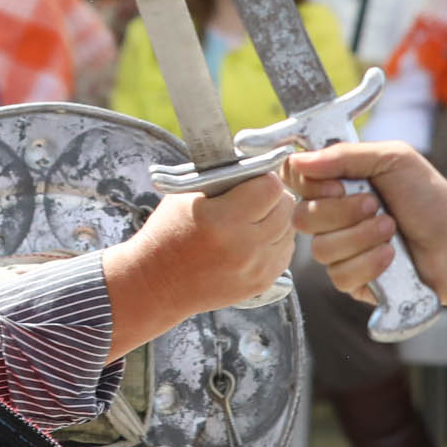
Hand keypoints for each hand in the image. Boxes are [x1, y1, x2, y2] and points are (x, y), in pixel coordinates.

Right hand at [103, 172, 295, 353]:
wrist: (156, 284)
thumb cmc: (168, 233)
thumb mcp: (185, 195)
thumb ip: (223, 177)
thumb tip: (257, 161)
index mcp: (221, 220)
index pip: (271, 187)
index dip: (262, 178)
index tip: (251, 180)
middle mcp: (244, 246)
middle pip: (285, 207)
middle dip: (272, 197)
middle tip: (253, 198)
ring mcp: (255, 268)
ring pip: (290, 229)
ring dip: (276, 219)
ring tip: (251, 219)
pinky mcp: (261, 282)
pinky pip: (286, 251)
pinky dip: (275, 241)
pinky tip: (252, 239)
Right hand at [290, 142, 446, 313]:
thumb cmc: (432, 200)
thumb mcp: (393, 160)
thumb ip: (345, 155)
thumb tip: (299, 160)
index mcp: (340, 181)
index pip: (296, 178)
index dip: (309, 183)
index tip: (339, 185)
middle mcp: (335, 215)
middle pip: (302, 217)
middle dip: (342, 212)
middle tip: (377, 206)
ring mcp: (342, 249)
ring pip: (320, 249)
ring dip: (361, 237)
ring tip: (392, 230)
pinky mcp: (353, 280)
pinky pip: (339, 276)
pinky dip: (368, 263)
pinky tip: (391, 256)